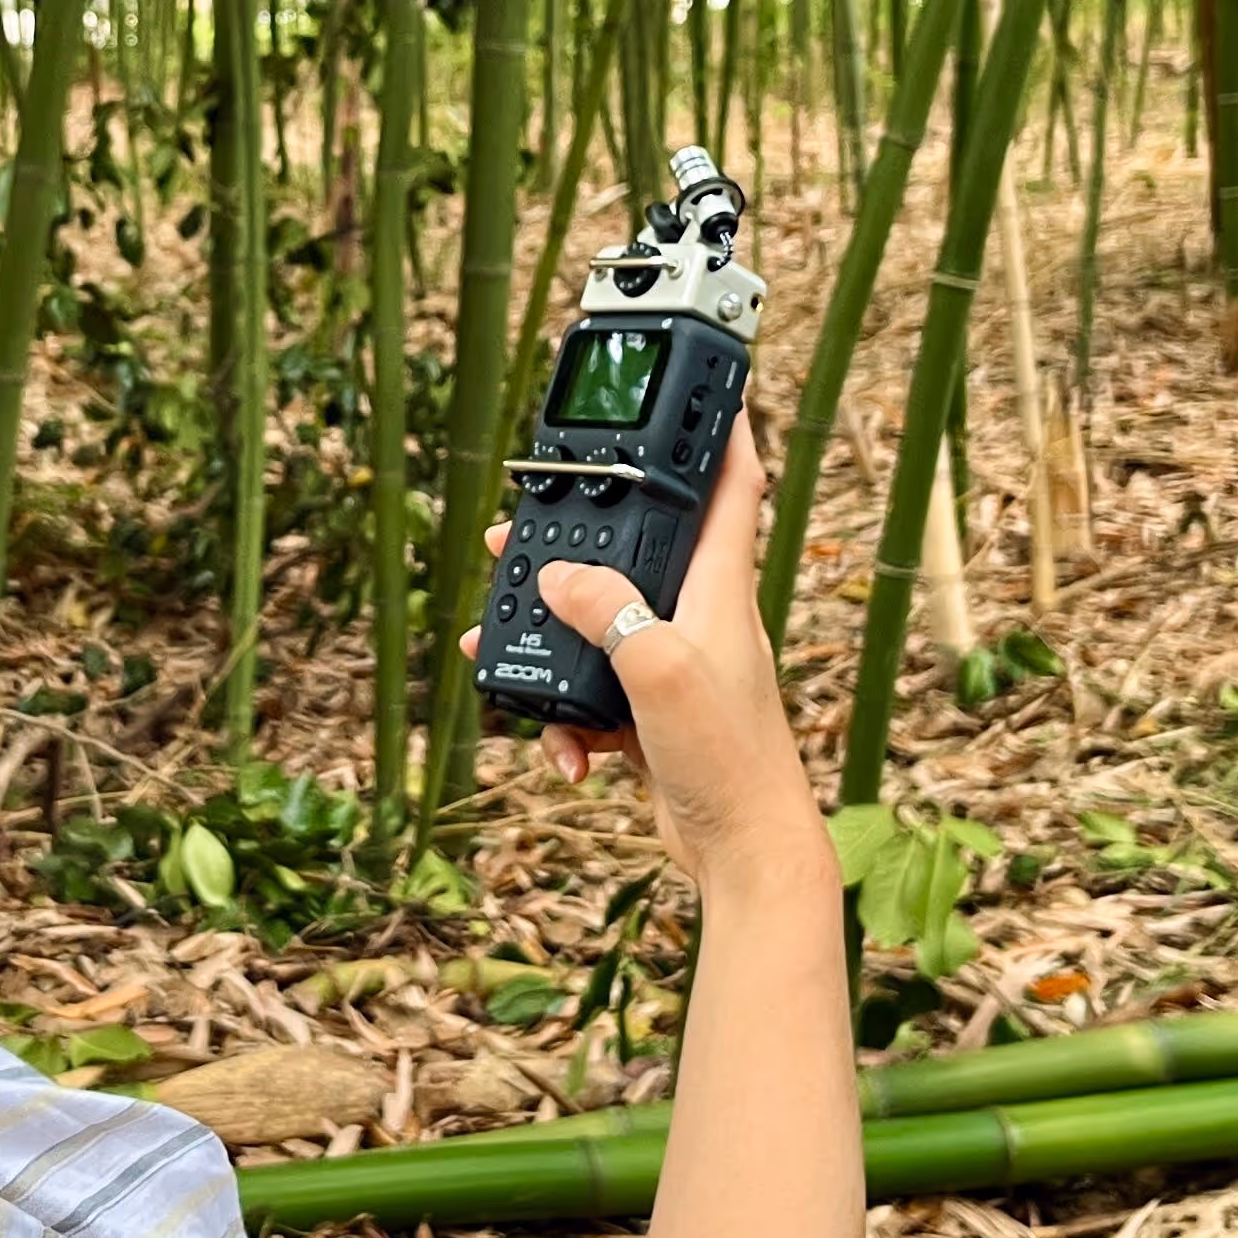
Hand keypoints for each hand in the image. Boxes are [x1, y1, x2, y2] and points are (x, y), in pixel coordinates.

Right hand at [460, 442, 826, 889]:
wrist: (742, 851)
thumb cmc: (728, 759)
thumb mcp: (660, 671)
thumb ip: (609, 614)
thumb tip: (559, 577)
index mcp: (718, 589)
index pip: (732, 488)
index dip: (725, 432)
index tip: (716, 387)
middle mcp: (700, 618)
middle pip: (635, 552)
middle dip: (576, 541)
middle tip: (517, 530)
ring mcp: (674, 665)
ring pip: (599, 627)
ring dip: (550, 639)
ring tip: (495, 645)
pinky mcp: (653, 713)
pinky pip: (593, 696)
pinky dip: (567, 719)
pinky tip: (565, 752)